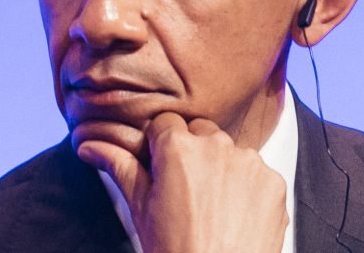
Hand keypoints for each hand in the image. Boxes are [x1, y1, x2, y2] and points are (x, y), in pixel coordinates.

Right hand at [76, 112, 288, 252]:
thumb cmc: (175, 250)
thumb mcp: (141, 208)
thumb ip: (121, 166)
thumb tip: (90, 145)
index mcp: (177, 147)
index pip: (166, 123)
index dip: (161, 146)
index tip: (162, 167)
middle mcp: (216, 145)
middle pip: (200, 131)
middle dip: (192, 152)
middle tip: (185, 190)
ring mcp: (249, 162)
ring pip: (230, 150)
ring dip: (222, 168)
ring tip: (211, 206)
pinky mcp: (273, 180)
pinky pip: (257, 172)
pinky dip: (248, 187)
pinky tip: (235, 214)